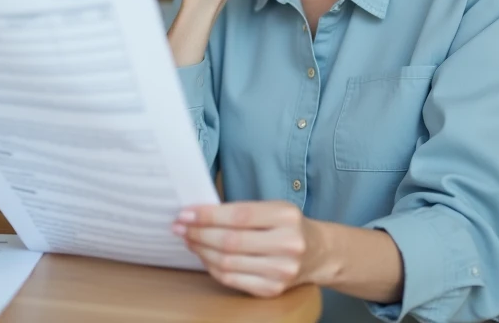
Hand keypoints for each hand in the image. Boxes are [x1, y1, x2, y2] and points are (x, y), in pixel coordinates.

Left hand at [173, 201, 318, 297]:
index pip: (238, 216)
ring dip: (201, 251)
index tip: (184, 214)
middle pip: (230, 242)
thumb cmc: (288, 226)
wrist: (319, 253)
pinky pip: (232, 279)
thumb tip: (196, 214)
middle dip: (198, 234)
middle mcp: (288, 245)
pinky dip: (212, 267)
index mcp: (286, 217)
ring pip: (228, 263)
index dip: (207, 216)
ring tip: (189, 240)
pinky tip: (204, 256)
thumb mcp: (272, 208)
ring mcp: (282, 271)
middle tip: (179, 227)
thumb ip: (240, 210)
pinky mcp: (273, 289)